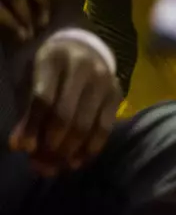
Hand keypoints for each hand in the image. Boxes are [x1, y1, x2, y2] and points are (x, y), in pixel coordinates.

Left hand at [9, 33, 119, 175]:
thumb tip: (20, 146)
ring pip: (86, 124)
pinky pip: (105, 127)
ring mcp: (104, 81)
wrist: (85, 49)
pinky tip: (77, 161)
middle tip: (41, 163)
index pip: (43, 98)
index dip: (33, 126)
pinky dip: (90, 148)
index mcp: (54, 59)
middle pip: (66, 114)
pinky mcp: (117, 94)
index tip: (24, 149)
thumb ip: (27, 112)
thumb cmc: (50, 68)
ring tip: (56, 166)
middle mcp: (83, 67)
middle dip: (52, 144)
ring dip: (70, 150)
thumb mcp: (32, 80)